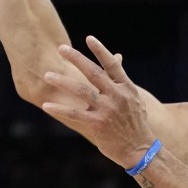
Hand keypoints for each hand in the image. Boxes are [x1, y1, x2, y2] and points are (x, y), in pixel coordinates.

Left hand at [41, 35, 155, 168]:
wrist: (140, 149)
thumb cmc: (135, 122)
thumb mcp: (134, 98)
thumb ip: (121, 79)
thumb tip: (117, 57)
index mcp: (126, 88)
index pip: (112, 65)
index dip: (100, 50)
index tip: (88, 38)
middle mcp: (117, 96)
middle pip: (93, 72)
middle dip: (76, 58)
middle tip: (61, 48)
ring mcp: (107, 110)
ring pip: (81, 90)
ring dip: (63, 81)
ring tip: (48, 75)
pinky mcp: (97, 124)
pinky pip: (74, 113)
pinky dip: (59, 109)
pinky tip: (47, 105)